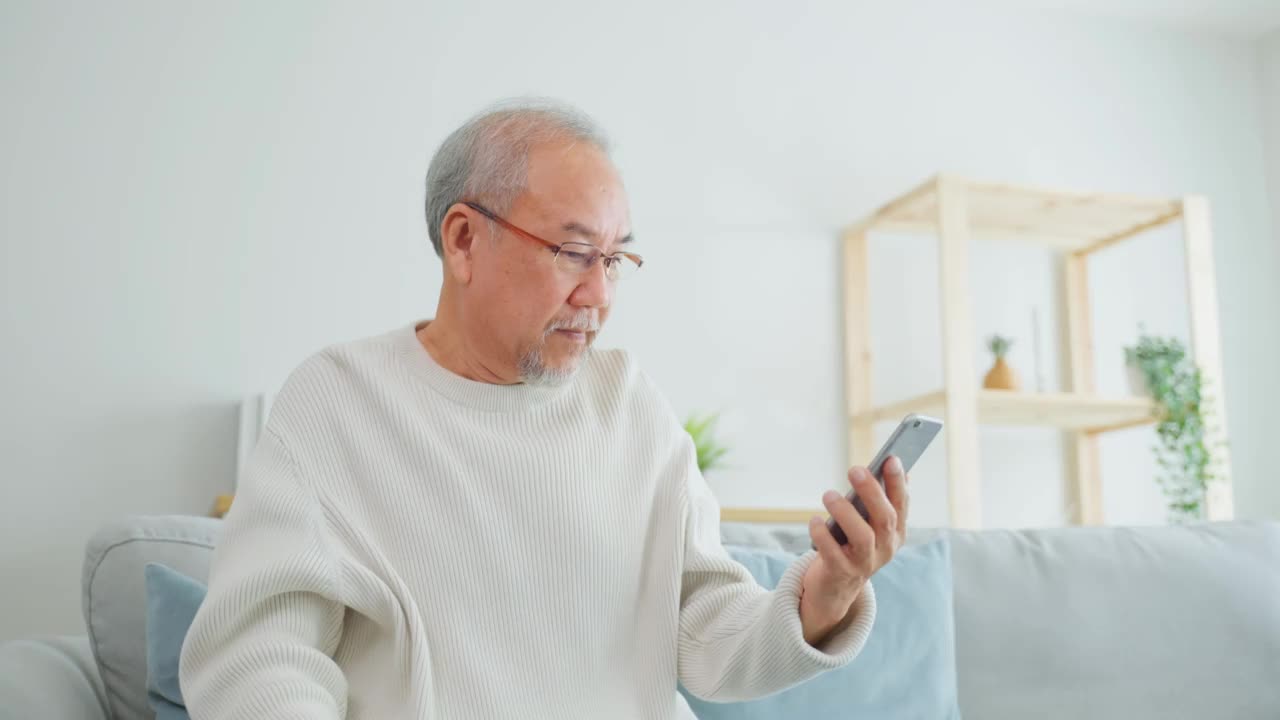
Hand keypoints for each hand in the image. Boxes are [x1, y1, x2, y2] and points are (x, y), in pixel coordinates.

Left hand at [799, 456, 908, 646]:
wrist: (836, 587)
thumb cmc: (851, 544)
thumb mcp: (869, 524)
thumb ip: (879, 499)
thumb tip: (891, 464)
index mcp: (895, 532)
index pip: (901, 504)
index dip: (898, 482)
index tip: (891, 458)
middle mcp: (885, 548)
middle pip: (885, 519)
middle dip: (872, 492)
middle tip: (855, 470)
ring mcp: (865, 563)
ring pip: (862, 537)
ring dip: (845, 512)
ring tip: (829, 494)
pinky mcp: (841, 572)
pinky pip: (832, 553)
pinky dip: (822, 534)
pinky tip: (814, 520)